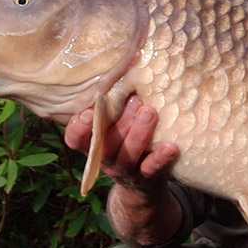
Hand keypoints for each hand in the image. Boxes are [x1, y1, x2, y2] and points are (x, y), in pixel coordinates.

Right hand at [64, 96, 178, 190]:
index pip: (76, 140)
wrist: (143, 185)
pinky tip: (171, 146)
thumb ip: (116, 106)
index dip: (78, 129)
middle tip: (134, 100)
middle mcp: (106, 159)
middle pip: (105, 144)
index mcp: (94, 145)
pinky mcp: (147, 178)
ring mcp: (126, 171)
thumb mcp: (116, 127)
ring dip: (138, 133)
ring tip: (150, 112)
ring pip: (127, 155)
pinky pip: (152, 169)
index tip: (87, 114)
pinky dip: (161, 158)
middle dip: (118, 122)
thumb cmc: (128, 143)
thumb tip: (129, 62)